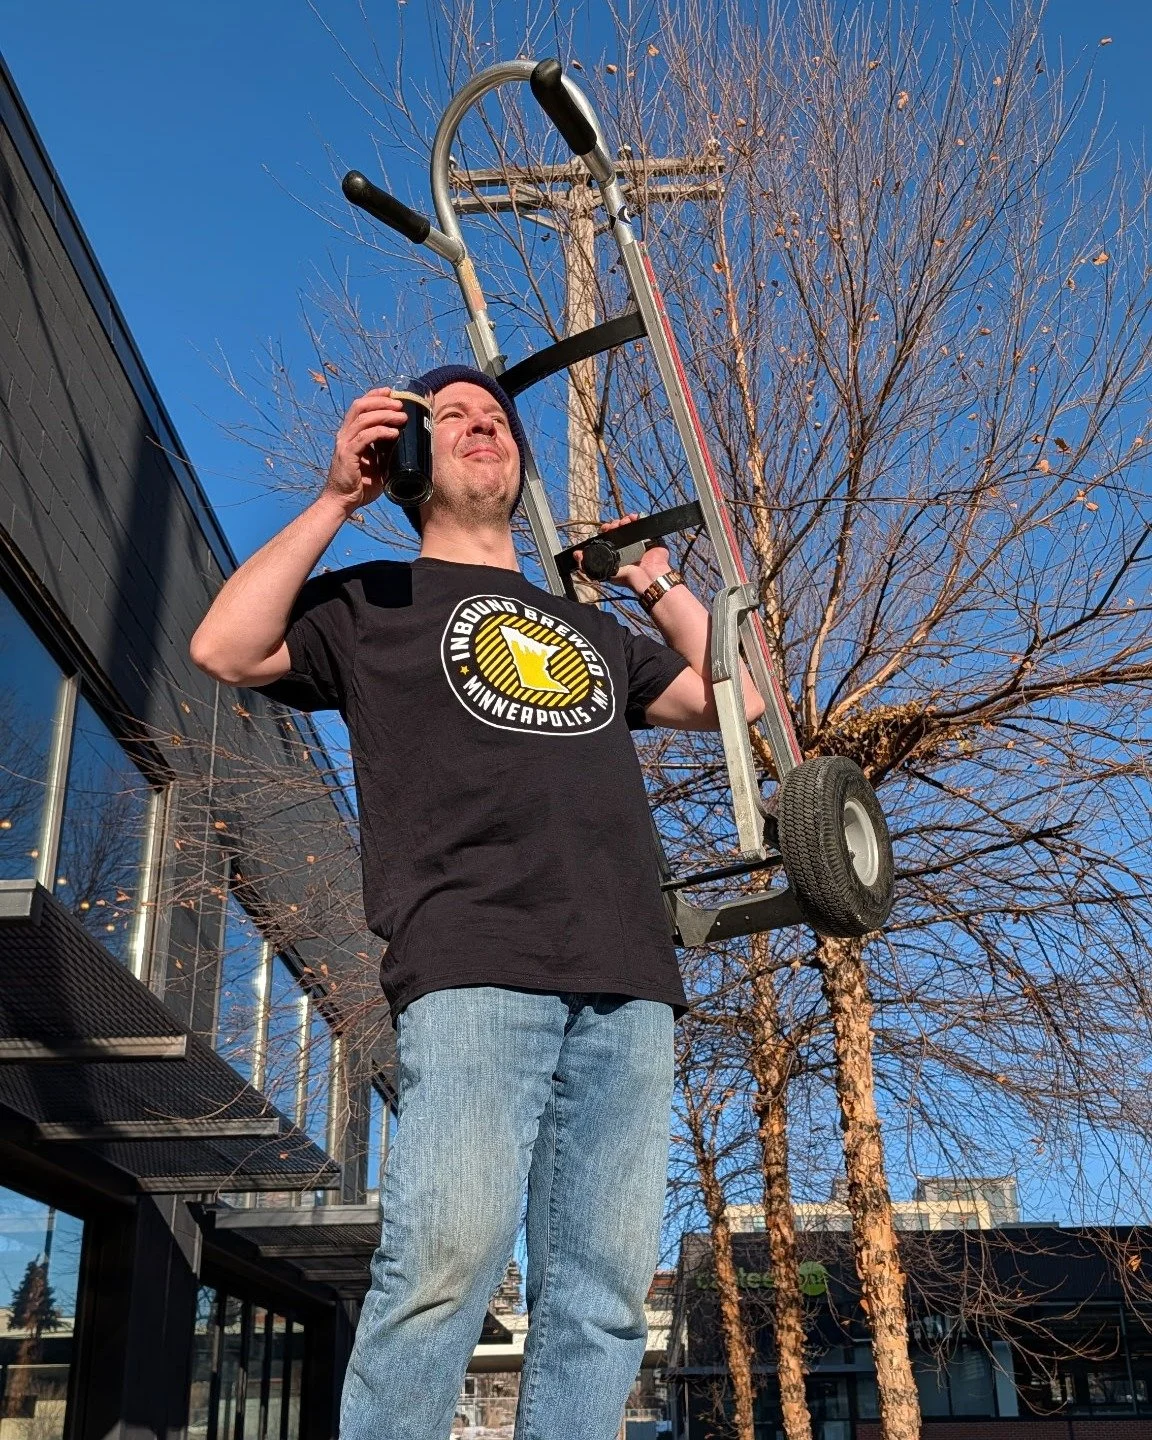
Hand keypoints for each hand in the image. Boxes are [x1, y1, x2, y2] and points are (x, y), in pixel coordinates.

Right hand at [322, 388, 407, 514]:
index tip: (391, 392)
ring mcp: (344, 444)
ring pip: (364, 419)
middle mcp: (345, 435)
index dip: (375, 395)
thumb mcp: (376, 464)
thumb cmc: (359, 485)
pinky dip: (381, 432)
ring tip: (401, 417)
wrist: (342, 502)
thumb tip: (403, 443)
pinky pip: (365, 437)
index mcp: (349, 434)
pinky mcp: (347, 455)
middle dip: (382, 401)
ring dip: (385, 415)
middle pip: (361, 406)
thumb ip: (384, 451)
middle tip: (400, 404)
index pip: (360, 406)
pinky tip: (394, 433)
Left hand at [575, 513, 672, 594]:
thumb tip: (576, 555)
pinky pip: (643, 524)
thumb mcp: (604, 573)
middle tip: (615, 524)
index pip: (608, 536)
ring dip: (625, 520)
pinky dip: (637, 518)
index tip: (606, 528)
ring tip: (624, 521)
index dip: (606, 530)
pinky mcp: (650, 539)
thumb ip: (588, 565)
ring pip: (629, 525)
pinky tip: (634, 517)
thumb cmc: (628, 578)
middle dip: (615, 524)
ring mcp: (639, 541)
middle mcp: (626, 546)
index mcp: (616, 552)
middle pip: (618, 529)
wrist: (648, 577)